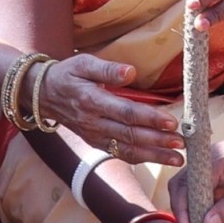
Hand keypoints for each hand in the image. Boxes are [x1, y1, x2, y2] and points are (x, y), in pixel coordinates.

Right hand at [40, 53, 185, 162]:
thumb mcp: (83, 63)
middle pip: (130, 135)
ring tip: (177, 158)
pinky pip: (120, 153)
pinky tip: (159, 159)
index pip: (126, 113)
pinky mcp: (96, 143)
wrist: (42, 94)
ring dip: (154, 155)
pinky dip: (140, 158)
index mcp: (92, 101)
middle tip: (181, 144)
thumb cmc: (67, 74)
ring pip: (127, 149)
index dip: (150, 119)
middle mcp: (94, 123)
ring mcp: (94, 136)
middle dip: (158, 141)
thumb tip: (131, 72)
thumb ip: (107, 69)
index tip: (171, 123)